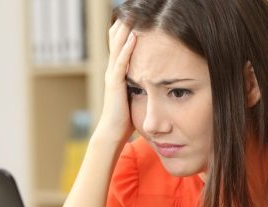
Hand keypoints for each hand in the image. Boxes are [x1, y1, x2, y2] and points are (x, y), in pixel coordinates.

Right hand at [92, 19, 137, 144]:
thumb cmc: (125, 118)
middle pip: (116, 39)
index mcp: (117, 71)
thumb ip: (141, 83)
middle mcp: (112, 70)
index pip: (120, 44)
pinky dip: (127, 49)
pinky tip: (134, 37)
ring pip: (117, 47)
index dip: (126, 28)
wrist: (112, 133)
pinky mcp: (115, 84)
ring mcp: (112, 76)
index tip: (137, 14)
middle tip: (132, 7)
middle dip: (126, 23)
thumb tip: (155, 78)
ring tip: (132, 14)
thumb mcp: (135, 95)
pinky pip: (121, 63)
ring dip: (125, 30)